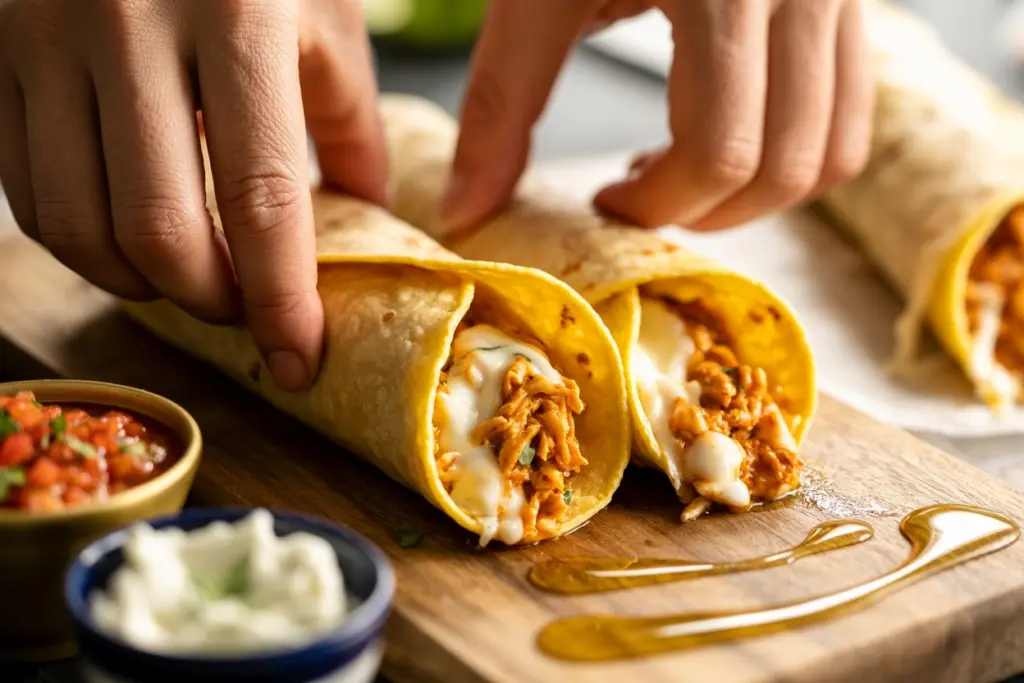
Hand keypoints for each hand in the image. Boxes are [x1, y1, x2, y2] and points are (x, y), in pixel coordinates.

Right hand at [0, 0, 387, 389]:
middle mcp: (126, 24)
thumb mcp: (321, 14)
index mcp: (234, 16)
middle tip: (246, 310)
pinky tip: (126, 237)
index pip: (260, 200)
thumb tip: (365, 214)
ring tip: (191, 281)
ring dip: (140, 282)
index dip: (280, 301)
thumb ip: (348, 119)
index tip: (299, 359)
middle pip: (157, 230)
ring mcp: (42, 35)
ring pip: (73, 223)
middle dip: (209, 300)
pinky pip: (22, 184)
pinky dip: (79, 238)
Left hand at [439, 0, 872, 232]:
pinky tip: (722, 133)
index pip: (720, 152)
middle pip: (784, 166)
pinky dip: (792, 150)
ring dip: (754, 193)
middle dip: (705, 211)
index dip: (656, 205)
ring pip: (834, 149)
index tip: (604, 200)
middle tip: (640, 197)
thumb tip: (468, 212)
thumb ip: (503, 103)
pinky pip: (849, 109)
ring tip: (679, 171)